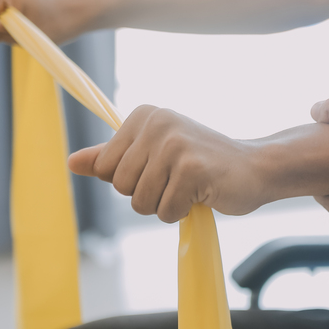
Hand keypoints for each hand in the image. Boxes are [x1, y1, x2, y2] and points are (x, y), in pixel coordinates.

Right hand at [0, 0, 93, 43]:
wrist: (81, 10)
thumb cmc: (56, 25)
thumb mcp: (17, 34)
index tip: (22, 31)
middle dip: (2, 30)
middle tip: (29, 29)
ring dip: (8, 26)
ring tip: (32, 23)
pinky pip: (1, 10)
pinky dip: (13, 19)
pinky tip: (31, 16)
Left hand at [67, 105, 267, 222]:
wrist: (256, 168)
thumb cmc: (203, 164)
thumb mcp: (154, 155)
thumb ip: (112, 158)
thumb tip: (72, 162)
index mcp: (143, 115)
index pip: (106, 167)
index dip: (131, 180)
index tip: (162, 168)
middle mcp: (157, 123)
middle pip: (121, 186)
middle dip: (148, 195)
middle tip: (177, 181)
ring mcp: (174, 144)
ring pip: (140, 202)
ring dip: (165, 206)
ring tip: (189, 187)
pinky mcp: (192, 168)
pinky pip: (165, 211)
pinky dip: (182, 212)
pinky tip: (202, 193)